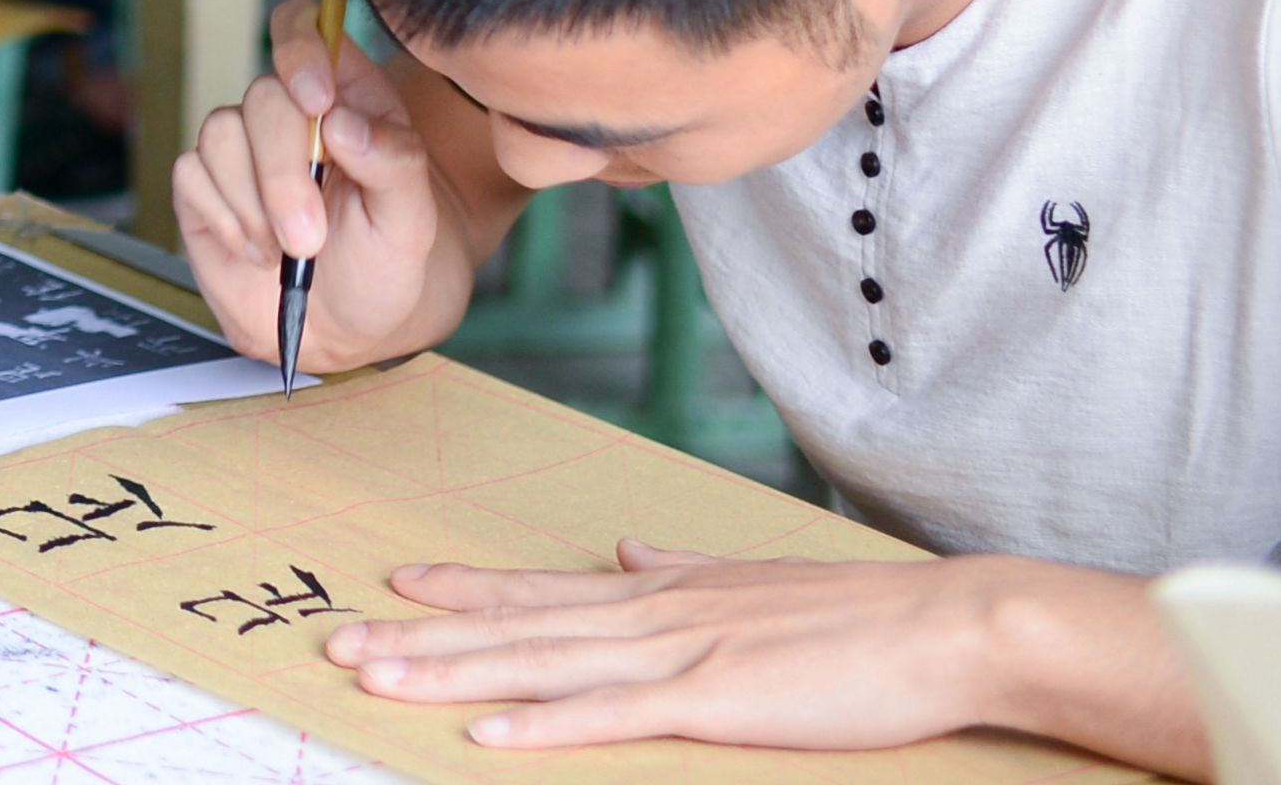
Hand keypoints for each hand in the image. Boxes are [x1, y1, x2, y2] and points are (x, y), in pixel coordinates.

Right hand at [164, 0, 462, 371]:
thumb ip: (394, 162)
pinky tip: (257, 251)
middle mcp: (287, 112)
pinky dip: (227, 221)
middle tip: (308, 238)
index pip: (304, 28)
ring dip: (254, 203)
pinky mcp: (202, 185)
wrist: (343, 328)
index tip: (318, 100)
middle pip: (262, 96)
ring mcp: (241, 147)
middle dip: (282, 173)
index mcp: (345, 96)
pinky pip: (191, 175)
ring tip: (289, 250)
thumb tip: (342, 123)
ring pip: (219, 134)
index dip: (300, 47)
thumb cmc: (386, 260)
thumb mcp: (411, 218)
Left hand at [325, 544, 1202, 766]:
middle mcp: (652, 612)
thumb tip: (626, 547)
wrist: (943, 626)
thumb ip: (679, 568)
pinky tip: (484, 733)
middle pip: (516, 627)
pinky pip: (611, 717)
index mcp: (662, 589)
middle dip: (422, 637)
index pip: (540, 590)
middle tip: (338, 640)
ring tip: (375, 678)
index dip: (464, 590)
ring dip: (452, 674)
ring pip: (540, 666)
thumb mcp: (748, 581)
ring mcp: (679, 655)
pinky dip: (543, 724)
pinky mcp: (714, 702)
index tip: (395, 583)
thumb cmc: (855, 617)